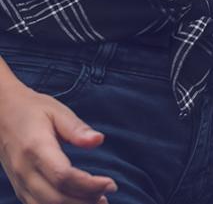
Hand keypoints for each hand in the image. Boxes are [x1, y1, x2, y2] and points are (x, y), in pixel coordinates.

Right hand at [0, 77, 115, 203]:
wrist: (1, 114)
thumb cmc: (32, 110)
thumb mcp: (57, 111)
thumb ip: (77, 128)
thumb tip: (99, 140)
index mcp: (36, 148)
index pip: (63, 176)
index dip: (88, 185)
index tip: (111, 184)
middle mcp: (25, 170)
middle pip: (56, 198)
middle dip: (85, 200)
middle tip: (109, 192)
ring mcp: (20, 182)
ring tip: (99, 201)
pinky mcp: (20, 187)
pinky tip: (78, 201)